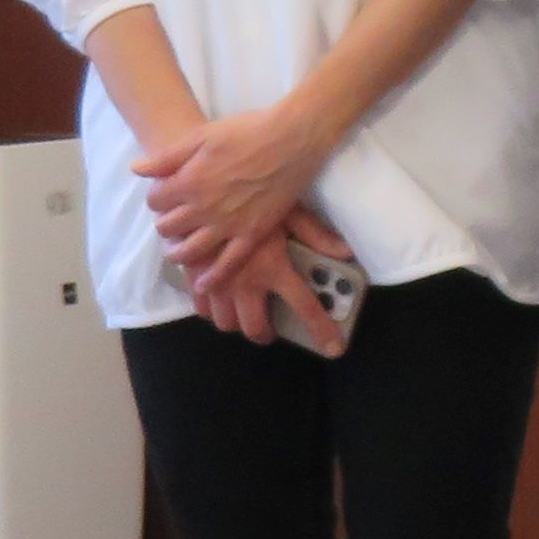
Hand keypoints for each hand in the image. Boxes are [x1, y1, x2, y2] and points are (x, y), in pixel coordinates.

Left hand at [136, 97, 332, 297]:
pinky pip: (228, 263)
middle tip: (172, 219)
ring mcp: (228, 225)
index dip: (156, 197)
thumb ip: (167, 157)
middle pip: (168, 227)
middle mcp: (203, 209)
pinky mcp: (252, 234)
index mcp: (188, 182)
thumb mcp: (202, 136)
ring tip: (177, 251)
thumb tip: (136, 169)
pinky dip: (213, 276)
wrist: (291, 140)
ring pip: (190, 251)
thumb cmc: (246, 131)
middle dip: (164, 223)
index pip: (155, 200)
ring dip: (177, 253)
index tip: (165, 193)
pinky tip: (203, 284)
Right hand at [176, 200, 347, 346]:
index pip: (305, 308)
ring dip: (238, 323)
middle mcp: (245, 283)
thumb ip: (316, 235)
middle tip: (272, 325)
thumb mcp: (288, 210)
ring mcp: (216, 284)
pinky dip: (213, 309)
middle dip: (265, 333)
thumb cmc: (248, 196)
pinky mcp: (193, 278)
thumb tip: (345, 252)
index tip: (333, 349)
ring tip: (247, 310)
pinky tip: (222, 297)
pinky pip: (202, 309)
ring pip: (226, 323)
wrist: (199, 189)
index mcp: (274, 268)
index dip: (322, 331)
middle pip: (256, 328)